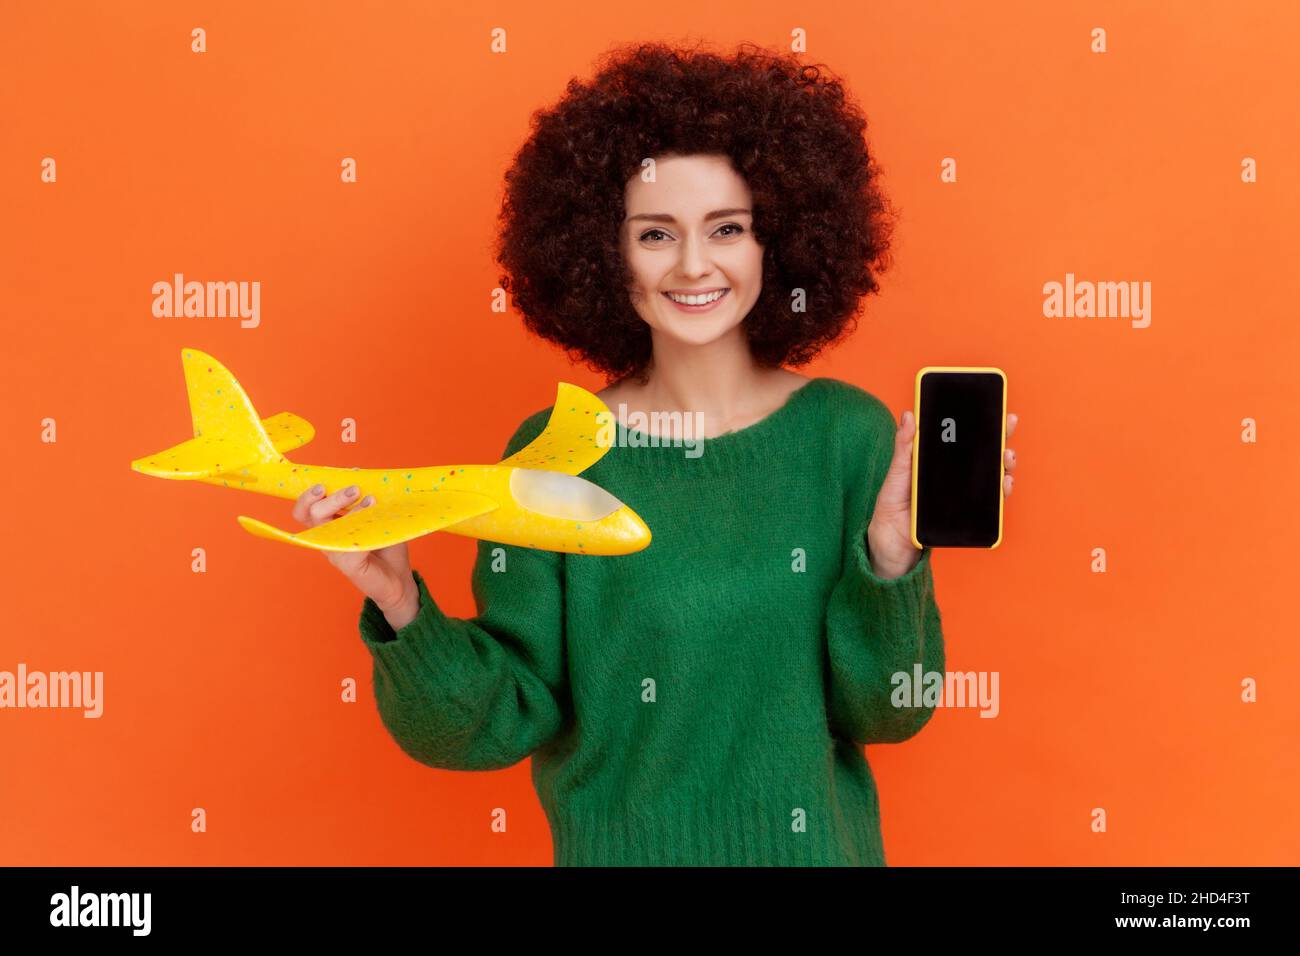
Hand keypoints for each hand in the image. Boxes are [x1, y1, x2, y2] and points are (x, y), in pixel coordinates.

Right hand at [292, 484, 417, 623]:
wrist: (399, 579)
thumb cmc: (385, 545)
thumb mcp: (374, 516)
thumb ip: (363, 496)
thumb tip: (354, 471)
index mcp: (328, 526)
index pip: (304, 510)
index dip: (307, 496)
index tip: (323, 483)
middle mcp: (327, 539)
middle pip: (309, 514)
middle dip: (329, 497)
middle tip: (353, 489)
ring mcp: (336, 553)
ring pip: (325, 527)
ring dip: (345, 508)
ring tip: (368, 498)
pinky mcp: (350, 565)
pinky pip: (348, 542)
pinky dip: (360, 523)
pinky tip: (375, 517)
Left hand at [866, 411, 1019, 578]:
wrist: (891, 536)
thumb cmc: (894, 500)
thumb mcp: (899, 469)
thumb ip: (905, 445)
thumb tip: (908, 415)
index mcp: (942, 459)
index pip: (967, 437)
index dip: (985, 422)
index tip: (997, 407)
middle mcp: (958, 474)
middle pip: (986, 453)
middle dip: (1002, 437)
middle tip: (1008, 424)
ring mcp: (965, 493)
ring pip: (994, 475)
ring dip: (1006, 464)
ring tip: (1007, 456)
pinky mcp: (969, 513)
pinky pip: (991, 502)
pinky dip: (1001, 491)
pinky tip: (1004, 483)